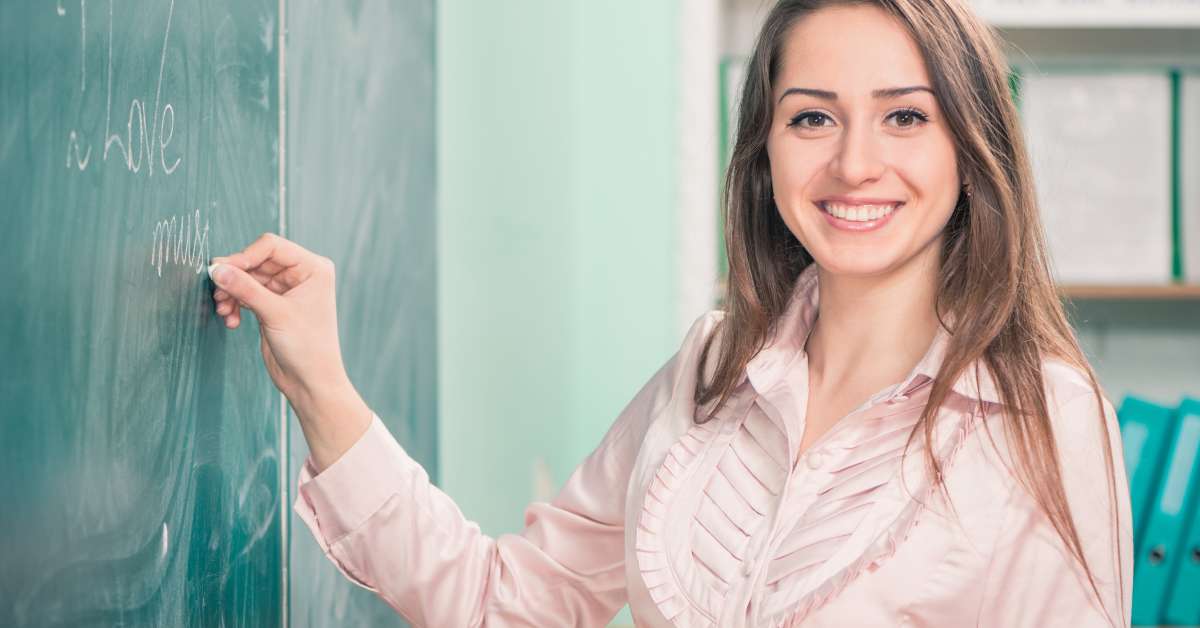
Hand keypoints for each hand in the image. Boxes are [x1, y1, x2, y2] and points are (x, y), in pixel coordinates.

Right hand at [210, 233, 370, 470]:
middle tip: (217, 292)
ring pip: (248, 279)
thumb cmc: (307, 348)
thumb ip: (245, 289)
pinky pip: (247, 294)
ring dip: (232, 292)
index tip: (222, 270)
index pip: (271, 247)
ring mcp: (286, 290)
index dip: (244, 256)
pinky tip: (231, 320)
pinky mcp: (273, 305)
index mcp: (313, 268)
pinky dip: (236, 304)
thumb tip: (216, 269)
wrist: (311, 382)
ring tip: (224, 310)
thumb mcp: (275, 314)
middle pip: (256, 262)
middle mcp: (301, 275)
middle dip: (235, 277)